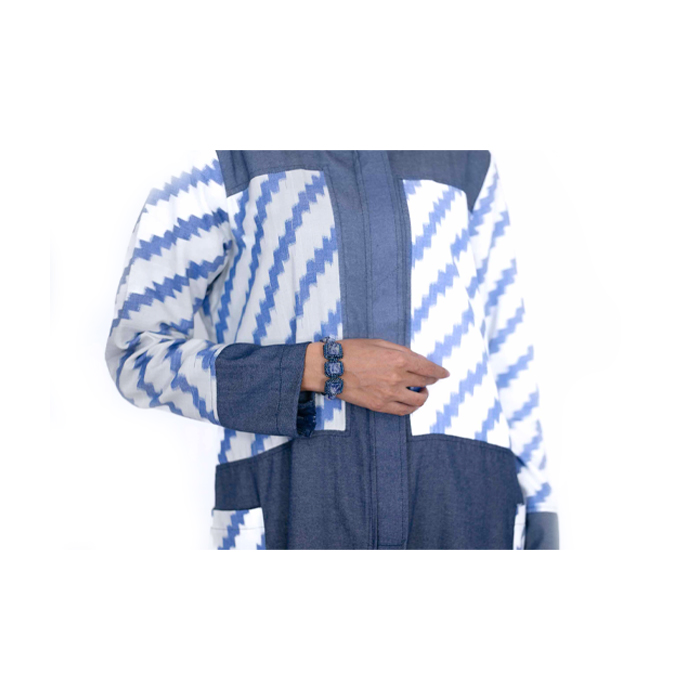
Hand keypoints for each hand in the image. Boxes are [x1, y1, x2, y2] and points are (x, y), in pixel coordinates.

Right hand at [302, 338, 449, 415]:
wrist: (331, 368)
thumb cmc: (353, 351)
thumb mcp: (379, 343)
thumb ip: (401, 351)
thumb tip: (416, 359)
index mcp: (399, 359)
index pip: (428, 368)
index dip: (439, 371)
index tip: (445, 373)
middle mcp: (398, 377)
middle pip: (426, 382)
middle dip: (432, 381)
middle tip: (431, 380)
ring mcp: (390, 394)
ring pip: (418, 400)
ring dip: (423, 396)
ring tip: (421, 392)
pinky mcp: (380, 406)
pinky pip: (404, 411)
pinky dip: (411, 407)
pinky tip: (410, 402)